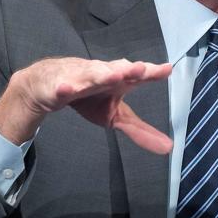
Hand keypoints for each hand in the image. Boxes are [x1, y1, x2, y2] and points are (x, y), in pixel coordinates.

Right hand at [0, 57, 173, 152]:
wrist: (49, 86)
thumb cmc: (90, 96)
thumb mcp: (116, 116)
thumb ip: (140, 130)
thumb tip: (169, 148)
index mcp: (119, 80)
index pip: (139, 75)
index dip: (152, 72)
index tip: (166, 69)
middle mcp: (103, 74)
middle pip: (118, 70)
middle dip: (129, 69)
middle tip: (141, 69)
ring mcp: (80, 77)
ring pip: (92, 74)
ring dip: (103, 75)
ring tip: (115, 76)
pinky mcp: (58, 85)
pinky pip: (61, 87)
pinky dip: (64, 87)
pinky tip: (66, 89)